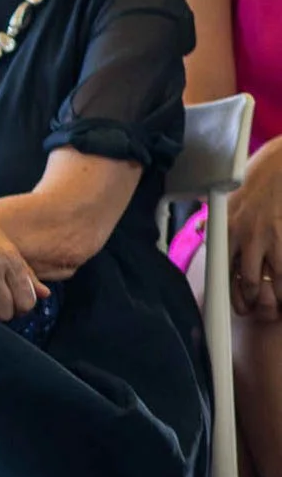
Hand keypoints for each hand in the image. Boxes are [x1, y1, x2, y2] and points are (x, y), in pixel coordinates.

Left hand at [231, 142, 280, 324]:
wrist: (279, 164)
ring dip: (278, 300)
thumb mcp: (226, 199)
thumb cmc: (252, 180)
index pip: (224, 272)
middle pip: (249, 285)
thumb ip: (214, 218)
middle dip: (256, 304)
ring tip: (278, 305)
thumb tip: (201, 228)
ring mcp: (268, 239)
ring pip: (274, 283)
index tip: (239, 308)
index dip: (232, 296)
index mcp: (226, 231)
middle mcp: (244, 239)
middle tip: (261, 312)